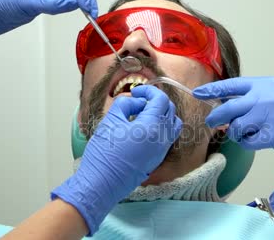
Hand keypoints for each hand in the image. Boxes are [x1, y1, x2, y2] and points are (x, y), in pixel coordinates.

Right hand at [51, 85, 181, 234]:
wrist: (101, 184)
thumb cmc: (104, 153)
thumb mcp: (111, 120)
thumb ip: (126, 104)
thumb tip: (137, 102)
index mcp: (152, 126)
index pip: (161, 99)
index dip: (149, 90)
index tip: (136, 91)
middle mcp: (162, 138)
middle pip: (169, 110)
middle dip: (155, 100)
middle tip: (138, 100)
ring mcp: (162, 150)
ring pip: (172, 124)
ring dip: (161, 114)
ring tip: (142, 114)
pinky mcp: (158, 159)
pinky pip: (167, 137)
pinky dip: (161, 127)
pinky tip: (142, 128)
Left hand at [193, 77, 273, 158]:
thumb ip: (254, 97)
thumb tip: (229, 107)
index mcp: (264, 84)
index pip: (231, 85)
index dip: (212, 90)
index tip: (198, 93)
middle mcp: (264, 97)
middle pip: (227, 108)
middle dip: (215, 117)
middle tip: (212, 123)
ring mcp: (268, 115)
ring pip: (235, 127)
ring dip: (236, 132)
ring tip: (247, 133)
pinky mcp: (273, 134)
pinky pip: (248, 141)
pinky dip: (248, 143)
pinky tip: (258, 140)